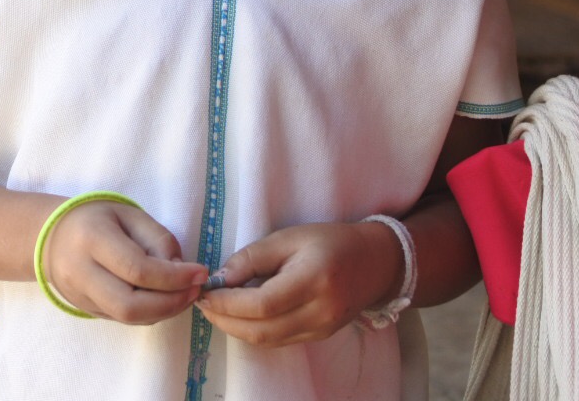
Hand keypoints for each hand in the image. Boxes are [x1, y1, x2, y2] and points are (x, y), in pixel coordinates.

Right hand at [43, 200, 207, 324]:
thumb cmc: (95, 219)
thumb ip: (157, 238)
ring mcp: (80, 296)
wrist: (50, 238)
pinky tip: (163, 299)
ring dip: (164, 311)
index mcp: (92, 239)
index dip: (173, 277)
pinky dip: (150, 313)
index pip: (137, 269)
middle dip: (171, 303)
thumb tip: (180, 270)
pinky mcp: (85, 310)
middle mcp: (81, 272)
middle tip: (194, 290)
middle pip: (130, 305)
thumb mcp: (128, 214)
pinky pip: (123, 319)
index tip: (200, 273)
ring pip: (128, 318)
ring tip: (184, 295)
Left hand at [195, 221, 402, 345]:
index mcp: (313, 280)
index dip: (227, 303)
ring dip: (236, 329)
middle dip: (225, 321)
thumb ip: (253, 257)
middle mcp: (319, 312)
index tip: (204, 292)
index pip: (262, 304)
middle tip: (203, 303)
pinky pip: (279, 340)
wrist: (375, 263)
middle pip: (262, 330)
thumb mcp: (290, 237)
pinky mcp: (319, 336)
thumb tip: (221, 278)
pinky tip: (240, 316)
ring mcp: (321, 329)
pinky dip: (254, 331)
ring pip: (268, 340)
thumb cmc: (330, 241)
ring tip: (215, 310)